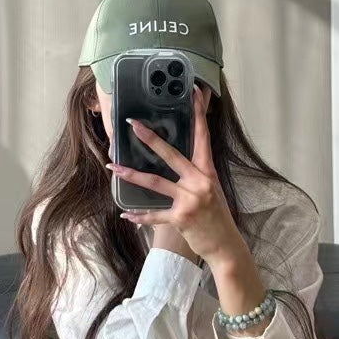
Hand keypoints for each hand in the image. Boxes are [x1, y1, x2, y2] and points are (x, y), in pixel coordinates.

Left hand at [105, 84, 246, 268]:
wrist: (225, 245)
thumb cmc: (216, 216)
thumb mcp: (210, 190)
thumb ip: (195, 175)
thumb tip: (176, 161)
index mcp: (208, 171)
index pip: (203, 136)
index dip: (198, 114)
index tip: (192, 92)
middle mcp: (201, 182)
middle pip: (172, 155)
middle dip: (151, 139)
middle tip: (133, 125)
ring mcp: (191, 200)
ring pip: (156, 183)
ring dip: (131, 175)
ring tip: (112, 167)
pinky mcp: (182, 218)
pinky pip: (155, 215)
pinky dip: (139, 216)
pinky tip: (126, 214)